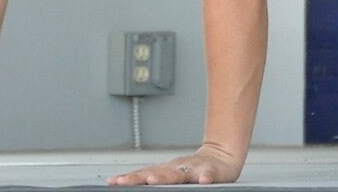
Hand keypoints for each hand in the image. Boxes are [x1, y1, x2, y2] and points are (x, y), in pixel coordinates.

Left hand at [105, 147, 242, 185]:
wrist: (224, 155)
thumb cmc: (195, 169)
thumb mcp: (172, 174)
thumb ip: (153, 177)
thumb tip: (125, 182)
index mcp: (166, 170)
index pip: (143, 174)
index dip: (128, 178)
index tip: (113, 181)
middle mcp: (177, 168)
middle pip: (155, 173)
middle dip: (138, 178)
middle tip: (123, 182)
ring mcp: (194, 169)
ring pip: (179, 173)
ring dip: (166, 177)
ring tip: (154, 181)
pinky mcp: (212, 172)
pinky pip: (209, 174)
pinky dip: (206, 177)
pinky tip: (203, 181)